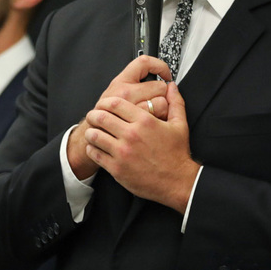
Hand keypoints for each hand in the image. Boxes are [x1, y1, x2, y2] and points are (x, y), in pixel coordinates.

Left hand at [67, 55, 169, 178]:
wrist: (178, 182)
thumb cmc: (177, 155)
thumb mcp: (180, 125)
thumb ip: (175, 103)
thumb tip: (172, 87)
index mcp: (144, 121)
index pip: (115, 103)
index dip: (105, 102)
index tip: (103, 105)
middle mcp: (131, 135)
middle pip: (100, 117)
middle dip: (94, 115)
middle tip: (93, 116)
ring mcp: (122, 152)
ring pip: (94, 135)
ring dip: (91, 132)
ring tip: (93, 132)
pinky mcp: (117, 168)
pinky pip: (95, 154)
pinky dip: (92, 149)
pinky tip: (96, 148)